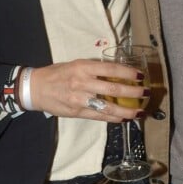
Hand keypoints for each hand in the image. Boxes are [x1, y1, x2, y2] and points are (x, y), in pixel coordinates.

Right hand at [29, 59, 146, 122]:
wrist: (36, 88)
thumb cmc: (58, 74)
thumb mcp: (76, 64)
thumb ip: (94, 69)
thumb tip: (118, 73)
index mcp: (83, 67)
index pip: (111, 69)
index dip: (128, 73)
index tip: (140, 76)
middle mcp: (82, 82)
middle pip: (113, 89)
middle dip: (133, 92)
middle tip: (146, 93)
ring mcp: (80, 99)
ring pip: (108, 107)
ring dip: (127, 110)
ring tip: (139, 111)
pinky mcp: (77, 112)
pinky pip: (99, 116)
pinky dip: (114, 118)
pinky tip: (124, 118)